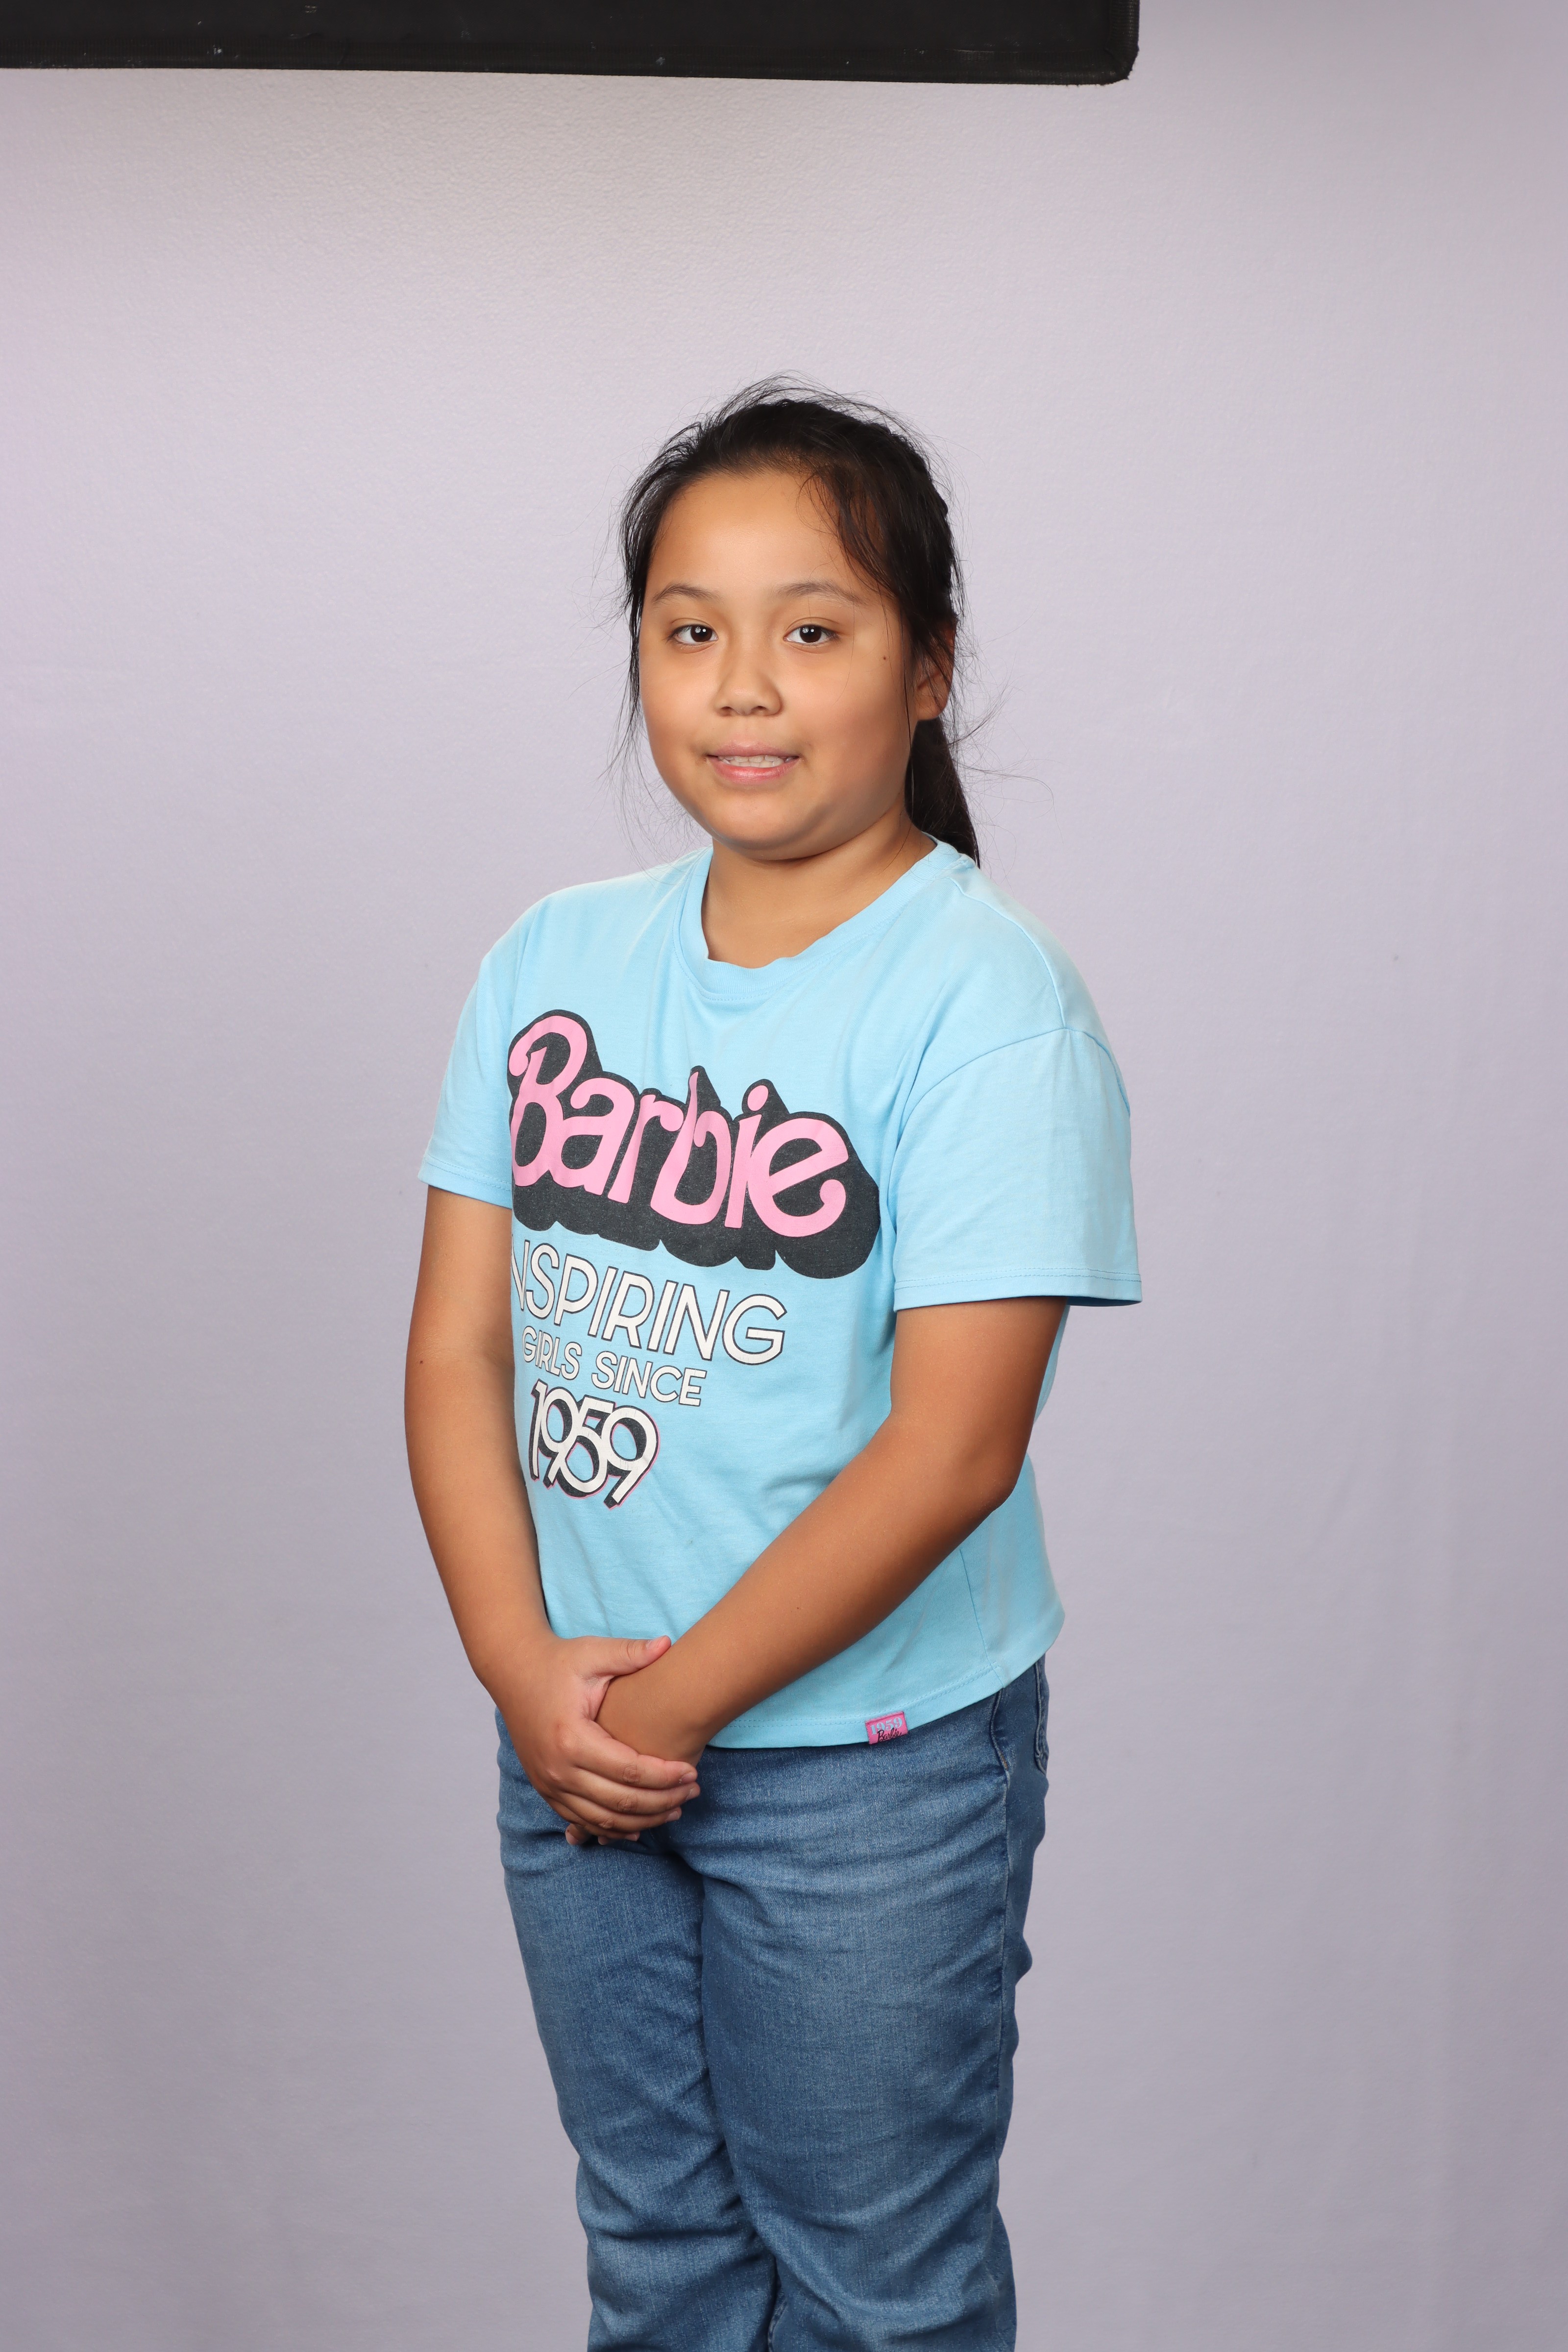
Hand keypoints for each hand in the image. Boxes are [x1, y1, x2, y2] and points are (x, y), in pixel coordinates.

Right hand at [492, 1633, 699, 1845]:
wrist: (514, 1673)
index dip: (665, 1776)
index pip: (629, 1770)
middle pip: (620, 1801)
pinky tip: (638, 1826)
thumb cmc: (558, 1662)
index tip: (692, 1772)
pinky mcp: (546, 1789)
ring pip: (602, 1820)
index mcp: (572, 1738)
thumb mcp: (592, 1653)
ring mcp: (549, 1783)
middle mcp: (557, 1768)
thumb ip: (630, 1653)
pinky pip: (582, 1820)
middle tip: (692, 1792)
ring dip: (642, 1821)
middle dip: (662, 1801)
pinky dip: (612, 1828)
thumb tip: (667, 1644)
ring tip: (676, 1809)